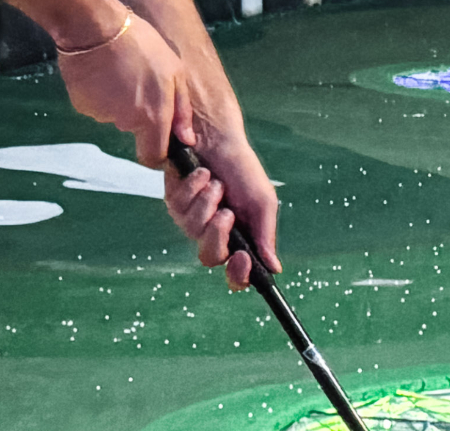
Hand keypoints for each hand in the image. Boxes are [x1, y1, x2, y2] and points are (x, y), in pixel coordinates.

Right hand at [55, 14, 193, 166]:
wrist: (95, 27)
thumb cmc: (141, 46)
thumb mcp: (175, 73)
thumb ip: (182, 111)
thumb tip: (186, 140)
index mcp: (152, 119)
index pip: (153, 158)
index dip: (157, 152)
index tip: (158, 138)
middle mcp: (125, 123)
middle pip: (133, 130)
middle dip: (138, 114)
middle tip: (139, 83)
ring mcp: (101, 115)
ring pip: (114, 115)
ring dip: (118, 100)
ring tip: (121, 72)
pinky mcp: (81, 104)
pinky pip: (95, 105)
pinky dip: (99, 93)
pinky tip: (103, 72)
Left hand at [165, 131, 278, 290]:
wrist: (217, 137)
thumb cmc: (242, 168)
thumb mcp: (262, 202)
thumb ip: (265, 235)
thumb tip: (275, 268)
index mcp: (239, 238)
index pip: (236, 273)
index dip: (238, 275)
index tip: (243, 259)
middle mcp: (214, 233)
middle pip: (211, 257)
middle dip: (218, 234)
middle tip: (226, 213)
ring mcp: (192, 219)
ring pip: (194, 230)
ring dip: (207, 203)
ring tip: (217, 183)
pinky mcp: (174, 202)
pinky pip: (180, 207)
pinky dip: (194, 188)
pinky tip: (202, 173)